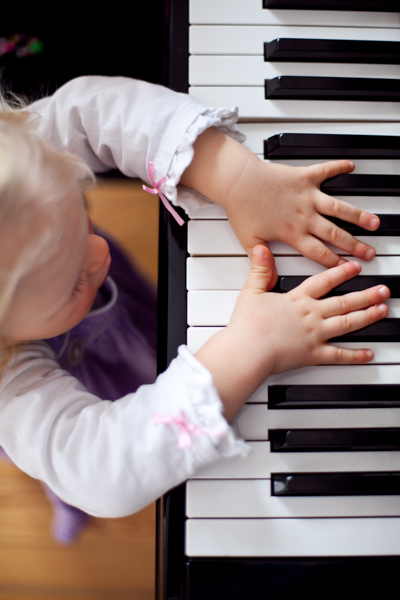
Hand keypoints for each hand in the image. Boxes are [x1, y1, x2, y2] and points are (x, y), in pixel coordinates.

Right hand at [195, 245, 388, 421]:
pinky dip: (355, 355)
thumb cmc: (247, 325)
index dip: (341, 273)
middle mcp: (311, 315)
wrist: (247, 351)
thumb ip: (260, 270)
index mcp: (297, 299)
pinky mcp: (313, 354)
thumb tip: (260, 249)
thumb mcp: (251, 291)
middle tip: (383, 290)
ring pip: (347, 324)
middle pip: (344, 302)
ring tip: (383, 310)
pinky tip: (368, 354)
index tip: (355, 267)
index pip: (324, 281)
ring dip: (367, 316)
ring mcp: (314, 335)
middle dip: (366, 294)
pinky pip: (338, 355)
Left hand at [223, 156, 379, 279]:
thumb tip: (267, 277)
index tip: (349, 268)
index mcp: (292, 233)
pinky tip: (351, 166)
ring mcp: (307, 196)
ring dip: (358, 215)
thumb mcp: (249, 241)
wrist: (237, 181)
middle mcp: (304, 216)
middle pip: (335, 234)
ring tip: (374, 222)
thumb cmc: (241, 209)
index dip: (336, 263)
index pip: (319, 253)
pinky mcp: (304, 177)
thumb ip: (261, 260)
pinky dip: (338, 167)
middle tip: (369, 252)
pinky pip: (325, 170)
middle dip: (354, 245)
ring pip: (339, 208)